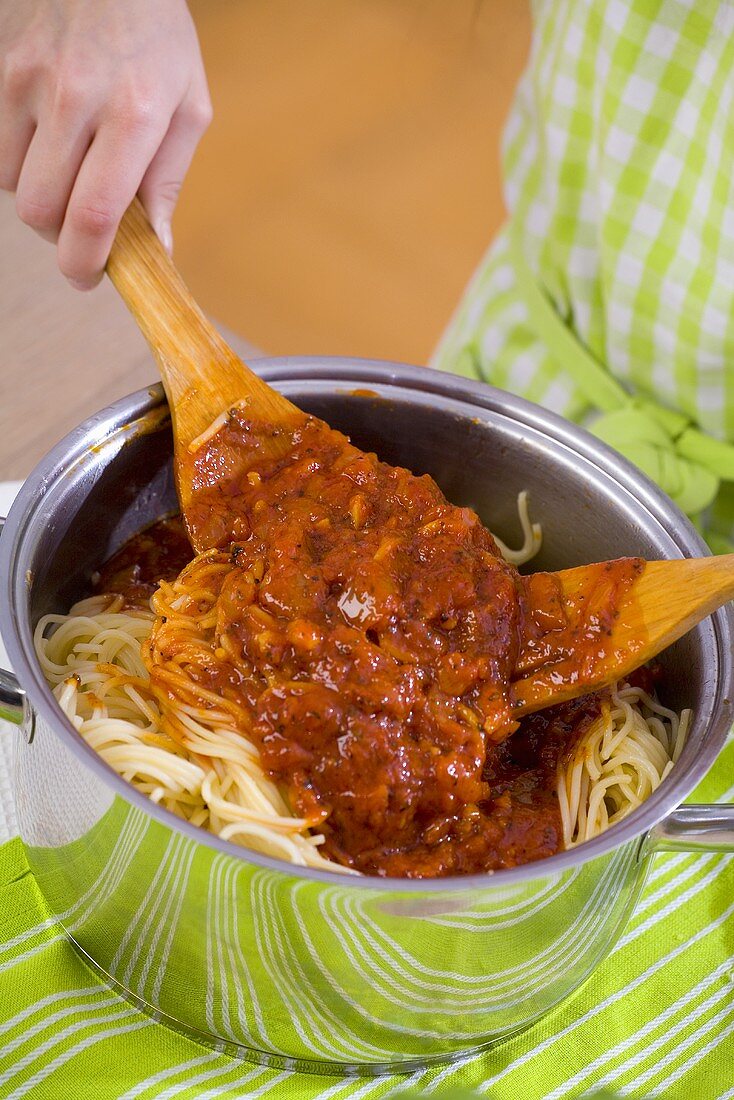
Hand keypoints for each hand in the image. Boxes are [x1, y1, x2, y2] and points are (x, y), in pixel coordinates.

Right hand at [0, 0, 210, 288]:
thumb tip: (156, 248)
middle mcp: (77, 97)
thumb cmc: (156, 36)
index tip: (88, 278)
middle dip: (62, 239)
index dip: (86, 260)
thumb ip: (169, 179)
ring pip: (15, 187)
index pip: (96, 212)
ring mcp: (29, 80)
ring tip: (73, 175)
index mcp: (135, 113)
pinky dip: (21, 166)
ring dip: (43, 199)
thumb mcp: (189, 104)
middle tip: (84, 233)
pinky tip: (50, 145)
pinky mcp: (1, 70)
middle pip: (42, 212)